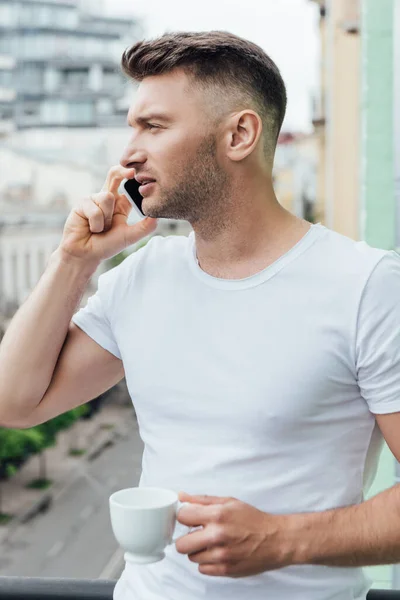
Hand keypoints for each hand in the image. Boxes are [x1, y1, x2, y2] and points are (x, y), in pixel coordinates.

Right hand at [58, 165, 157, 265]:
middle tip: (132, 172)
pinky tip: (91, 229)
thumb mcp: (129, 236)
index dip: (134, 178)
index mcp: (120, 204)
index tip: (141, 174)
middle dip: (122, 171)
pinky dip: (96, 224)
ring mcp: (94, 199)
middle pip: (114, 175)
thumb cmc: (106, 245)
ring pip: (106, 197)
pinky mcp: (82, 203)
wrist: (86, 254)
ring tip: (100, 229)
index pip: (129, 186)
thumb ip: (144, 227)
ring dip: (106, 219)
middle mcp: (107, 198)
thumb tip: (157, 217)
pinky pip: (94, 210)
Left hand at [175, 492, 294, 577]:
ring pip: (191, 557)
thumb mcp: (229, 502)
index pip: (182, 517)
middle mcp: (217, 536)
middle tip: (196, 535)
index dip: (184, 517)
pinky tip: (218, 553)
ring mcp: (221, 555)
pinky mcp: (225, 570)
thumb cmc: (253, 519)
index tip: (190, 519)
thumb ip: (202, 500)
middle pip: (180, 544)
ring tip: (212, 544)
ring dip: (198, 551)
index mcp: (217, 515)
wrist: (275, 539)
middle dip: (186, 538)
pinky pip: (202, 569)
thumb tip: (182, 496)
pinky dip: (207, 562)